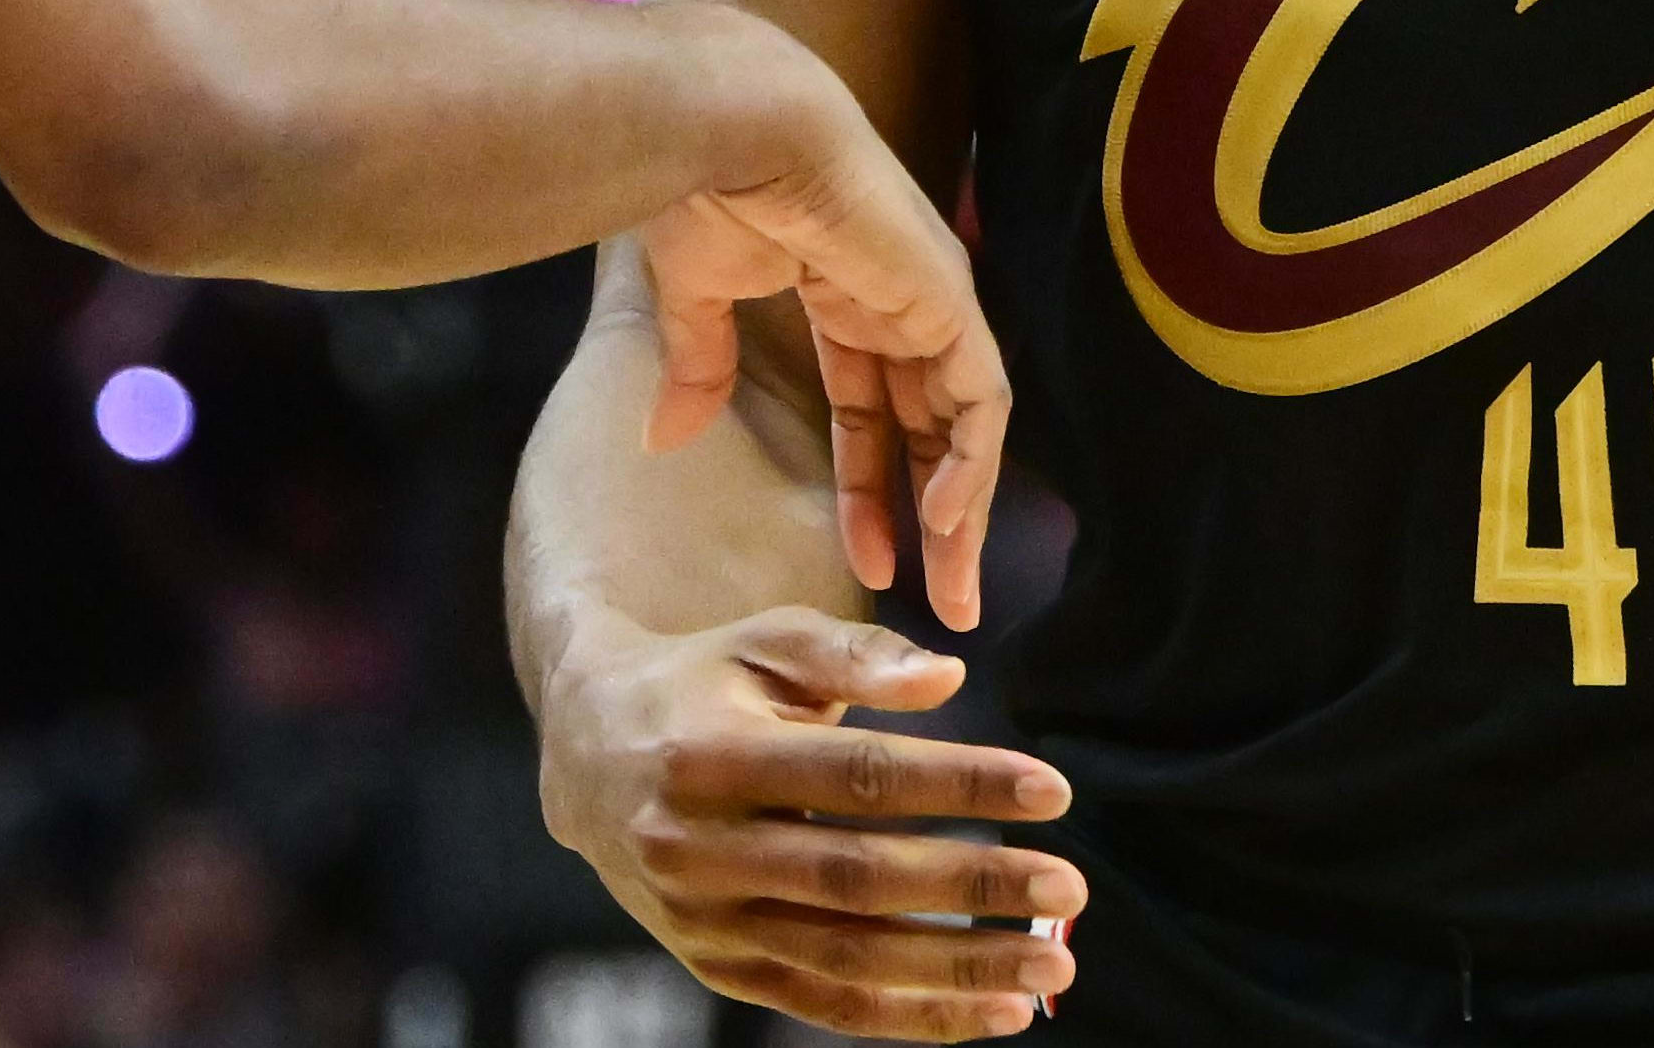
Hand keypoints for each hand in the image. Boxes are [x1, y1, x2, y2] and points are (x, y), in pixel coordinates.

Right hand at [537, 607, 1082, 1040]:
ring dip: (957, 970)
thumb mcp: (762, 642)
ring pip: (846, 958)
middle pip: (856, 878)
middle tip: (1068, 889)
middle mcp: (697, 847)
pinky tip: (993, 1012)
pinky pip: (825, 1005)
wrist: (586, 759)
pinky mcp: (717, 969)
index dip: (957, 783)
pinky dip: (914, 1018)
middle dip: (972, 888)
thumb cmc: (700, 685)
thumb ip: (853, 653)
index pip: (854, 778)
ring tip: (1049, 964)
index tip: (1051, 789)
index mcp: (710, 755)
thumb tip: (949, 678)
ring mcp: (704, 920)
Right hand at [636, 79, 1011, 626]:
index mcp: (848, 297)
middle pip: (933, 431)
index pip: (873, 411)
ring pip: (967, 427)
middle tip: (942, 606)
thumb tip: (661, 438)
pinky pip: (980, 399)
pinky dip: (969, 463)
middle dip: (937, 522)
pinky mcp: (947, 299)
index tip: (866, 564)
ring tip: (952, 594)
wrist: (728, 125)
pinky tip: (945, 519)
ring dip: (963, 514)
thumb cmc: (707, 191)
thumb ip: (698, 366)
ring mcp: (933, 300)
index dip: (869, 488)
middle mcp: (903, 303)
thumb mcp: (696, 298)